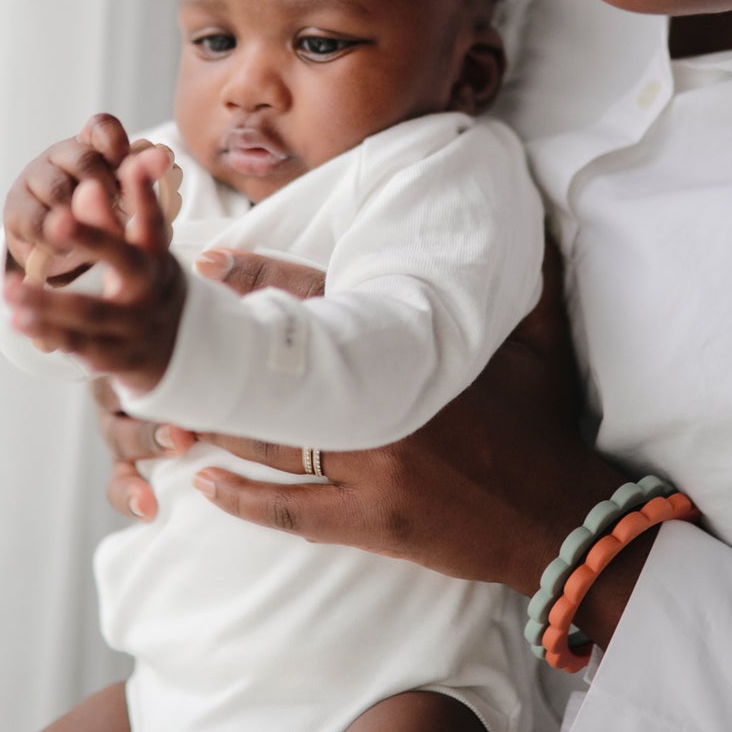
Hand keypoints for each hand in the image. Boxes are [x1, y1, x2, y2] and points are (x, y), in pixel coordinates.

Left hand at [2, 147, 185, 392]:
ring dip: (49, 303)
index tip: (133, 164)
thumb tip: (86, 186)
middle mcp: (150, 289)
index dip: (144, 193)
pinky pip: (81, 347)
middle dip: (92, 240)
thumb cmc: (146, 285)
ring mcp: (137, 326)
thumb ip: (110, 219)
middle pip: (124, 263)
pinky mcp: (119, 358)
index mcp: (156, 257)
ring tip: (9, 290)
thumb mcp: (138, 253)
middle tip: (55, 221)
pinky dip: (50, 334)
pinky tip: (18, 320)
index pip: (152, 220)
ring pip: (92, 313)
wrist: (178, 349)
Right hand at [3, 114, 137, 282]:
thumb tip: (164, 155)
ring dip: (81, 217)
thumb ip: (144, 177)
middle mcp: (60, 156)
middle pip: (83, 159)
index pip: (101, 127)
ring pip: (58, 190)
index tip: (129, 165)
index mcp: (92, 147)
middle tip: (119, 214)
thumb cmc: (102, 219)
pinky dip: (56, 239)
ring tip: (97, 238)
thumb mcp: (128, 200)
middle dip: (106, 188)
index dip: (116, 142)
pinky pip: (37, 222)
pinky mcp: (15, 210)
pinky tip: (68, 250)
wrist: (65, 253)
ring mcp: (34, 179)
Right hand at [93, 251, 326, 520]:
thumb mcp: (284, 304)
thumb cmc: (282, 336)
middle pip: (116, 393)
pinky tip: (151, 507)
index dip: (136, 348)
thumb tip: (213, 259)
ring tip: (179, 446)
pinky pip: (123, 480)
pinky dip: (130, 493)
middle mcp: (138, 381)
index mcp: (159, 340)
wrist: (307, 377)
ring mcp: (137, 422)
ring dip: (141, 447)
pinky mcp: (142, 459)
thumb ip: (251, 278)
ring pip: (117, 438)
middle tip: (182, 424)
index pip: (123, 336)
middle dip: (146, 408)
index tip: (168, 360)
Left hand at [188, 242, 651, 643]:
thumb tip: (532, 210)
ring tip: (172, 403)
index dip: (262, 279)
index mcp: (413, 355)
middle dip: (224, 350)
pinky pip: (291, 511)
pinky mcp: (370, 522)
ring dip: (220, 422)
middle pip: (283, 371)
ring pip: (274, 441)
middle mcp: (384, 407)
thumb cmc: (546, 426)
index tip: (215, 261)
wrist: (560, 514)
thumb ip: (526, 278)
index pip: (323, 303)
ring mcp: (372, 468)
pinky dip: (243, 499)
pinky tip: (204, 484)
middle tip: (174, 332)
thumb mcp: (542, 341)